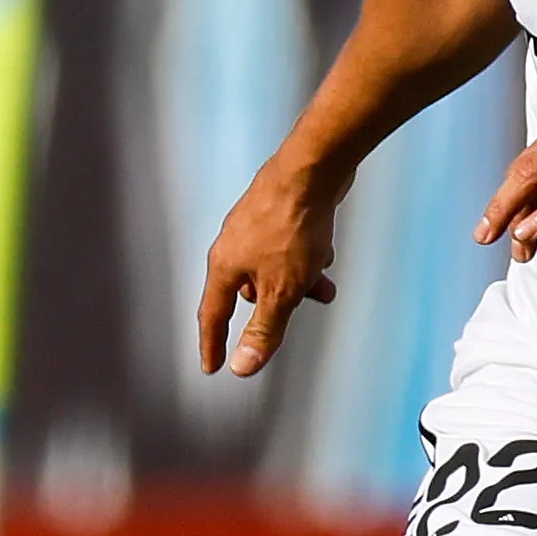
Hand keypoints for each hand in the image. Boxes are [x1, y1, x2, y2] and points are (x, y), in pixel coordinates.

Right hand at [197, 155, 341, 375]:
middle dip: (276, 307)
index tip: (213, 365)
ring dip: (299, 283)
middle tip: (296, 314)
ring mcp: (253, 226)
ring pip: (273, 270)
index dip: (212, 344)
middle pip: (249, 292)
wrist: (313, 170)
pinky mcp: (276, 213)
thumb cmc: (292, 226)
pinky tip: (324, 255)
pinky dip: (305, 260)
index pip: (213, 316)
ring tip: (323, 286)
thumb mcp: (281, 292)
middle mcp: (233, 245)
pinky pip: (287, 248)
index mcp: (225, 266)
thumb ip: (264, 330)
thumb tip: (244, 364)